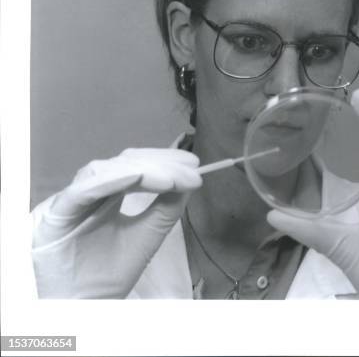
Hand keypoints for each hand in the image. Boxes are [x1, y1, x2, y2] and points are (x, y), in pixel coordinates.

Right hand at [32, 148, 201, 297]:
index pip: (136, 167)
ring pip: (104, 171)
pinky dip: (111, 180)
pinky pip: (82, 190)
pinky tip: (139, 177)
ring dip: (141, 170)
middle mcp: (89, 192)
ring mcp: (71, 200)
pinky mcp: (55, 213)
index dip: (164, 160)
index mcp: (107, 196)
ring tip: (171, 179)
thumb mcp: (145, 237)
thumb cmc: (105, 276)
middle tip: (189, 167)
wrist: (76, 309)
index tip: (193, 162)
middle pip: (123, 163)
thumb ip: (165, 210)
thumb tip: (189, 181)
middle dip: (159, 162)